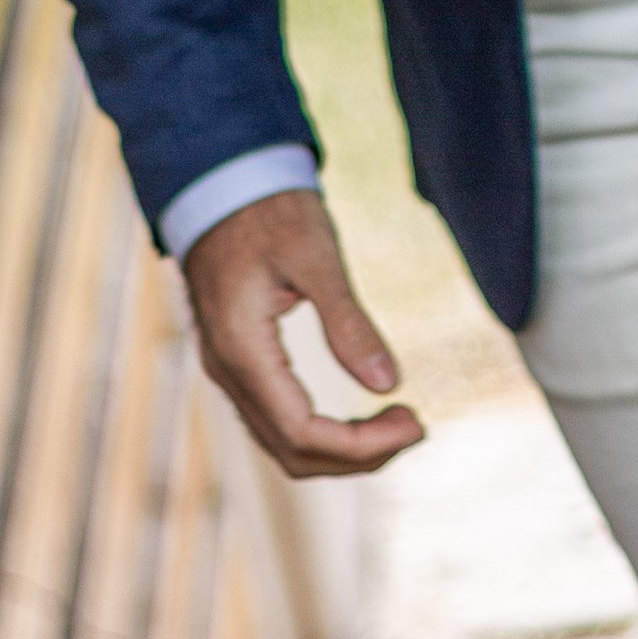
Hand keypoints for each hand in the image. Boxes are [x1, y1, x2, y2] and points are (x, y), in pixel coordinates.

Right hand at [179, 188, 424, 480]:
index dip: (362, 444)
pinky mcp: (238, 362)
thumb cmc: (269, 211)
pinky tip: (359, 413)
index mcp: (242, 350)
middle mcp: (227, 371)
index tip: (416, 421)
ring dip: (341, 449)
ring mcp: (227, 370)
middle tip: (415, 425)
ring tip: (396, 423)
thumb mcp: (316, 256)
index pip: (302, 431)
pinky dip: (321, 430)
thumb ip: (348, 321)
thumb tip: (389, 383)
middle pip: (292, 451)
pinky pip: (276, 419)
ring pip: (281, 443)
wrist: (221, 185)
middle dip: (358, 453)